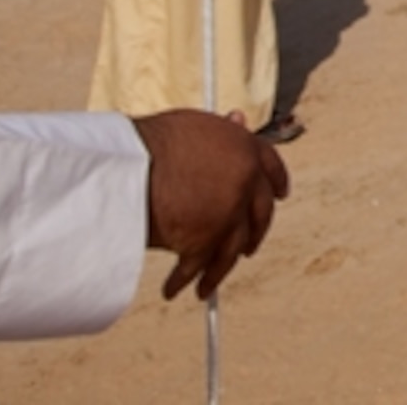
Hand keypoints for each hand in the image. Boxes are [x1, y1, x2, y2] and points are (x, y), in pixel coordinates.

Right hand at [134, 108, 290, 299]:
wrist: (127, 162)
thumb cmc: (152, 141)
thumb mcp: (197, 124)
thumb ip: (221, 131)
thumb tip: (237, 119)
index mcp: (247, 149)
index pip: (272, 168)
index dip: (276, 183)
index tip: (279, 196)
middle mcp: (245, 182)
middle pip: (259, 215)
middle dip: (254, 234)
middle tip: (247, 248)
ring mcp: (228, 213)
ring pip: (230, 249)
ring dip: (218, 270)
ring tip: (206, 285)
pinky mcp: (204, 240)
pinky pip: (196, 266)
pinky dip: (183, 279)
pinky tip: (173, 287)